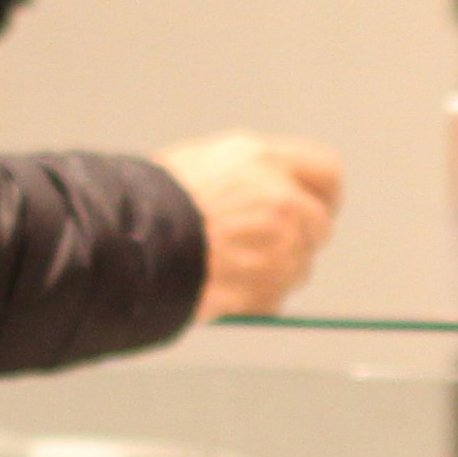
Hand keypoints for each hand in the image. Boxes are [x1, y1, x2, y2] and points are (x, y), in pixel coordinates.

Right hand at [160, 132, 340, 321]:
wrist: (131, 245)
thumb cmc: (151, 202)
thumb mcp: (201, 161)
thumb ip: (247, 172)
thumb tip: (268, 186)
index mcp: (263, 159)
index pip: (325, 171)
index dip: (323, 193)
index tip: (318, 206)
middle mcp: (281, 198)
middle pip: (319, 223)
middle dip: (299, 238)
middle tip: (264, 246)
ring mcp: (280, 243)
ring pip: (300, 265)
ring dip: (275, 271)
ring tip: (230, 266)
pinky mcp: (270, 283)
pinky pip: (277, 295)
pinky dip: (257, 297)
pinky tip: (224, 285)